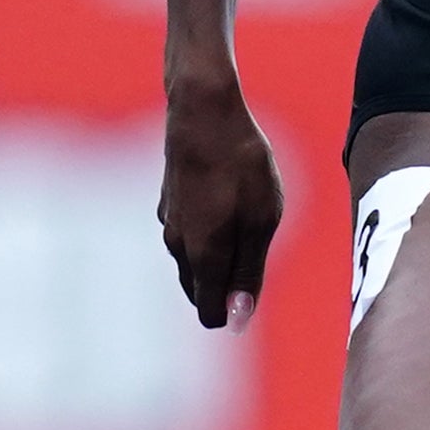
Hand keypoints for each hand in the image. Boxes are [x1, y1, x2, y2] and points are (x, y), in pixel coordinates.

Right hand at [160, 79, 281, 329]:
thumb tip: (237, 319)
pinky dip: (207, 230)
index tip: (256, 282)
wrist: (204, 111)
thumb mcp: (261, 220)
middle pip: (200, 291)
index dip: (234, 311)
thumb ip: (249, 272)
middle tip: (256, 243)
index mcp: (203, 257)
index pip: (210, 312)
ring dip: (218, 255)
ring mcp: (168, 223)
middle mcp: (178, 247)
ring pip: (193, 261)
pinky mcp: (167, 202)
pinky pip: (188, 233)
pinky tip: (225, 198)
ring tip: (244, 216)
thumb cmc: (242, 164)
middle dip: (227, 284)